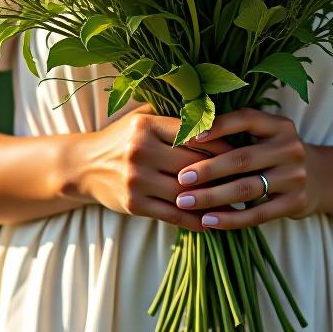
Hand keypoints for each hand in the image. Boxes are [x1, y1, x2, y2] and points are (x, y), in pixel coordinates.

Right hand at [73, 107, 232, 230]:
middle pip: (193, 165)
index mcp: (147, 126)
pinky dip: (198, 219)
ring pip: (186, 192)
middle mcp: (140, 151)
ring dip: (215, 199)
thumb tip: (216, 111)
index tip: (242, 150)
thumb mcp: (142, 116)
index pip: (194, 136)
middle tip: (248, 177)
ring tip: (239, 201)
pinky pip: (174, 215)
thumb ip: (174, 114)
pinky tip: (215, 219)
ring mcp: (137, 181)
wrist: (84, 166)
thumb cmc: (123, 138)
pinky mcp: (135, 205)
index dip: (221, 144)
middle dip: (223, 173)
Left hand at [172, 109, 317, 229]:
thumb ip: (238, 132)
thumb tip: (189, 132)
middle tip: (181, 178)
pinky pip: (257, 214)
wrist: (323, 178)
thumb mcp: (268, 135)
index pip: (245, 120)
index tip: (188, 138)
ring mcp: (295, 177)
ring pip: (246, 188)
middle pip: (241, 159)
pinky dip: (230, 219)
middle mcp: (290, 148)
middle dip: (207, 169)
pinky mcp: (295, 203)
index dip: (216, 127)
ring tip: (185, 201)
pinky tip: (207, 221)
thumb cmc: (278, 153)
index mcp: (280, 125)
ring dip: (212, 197)